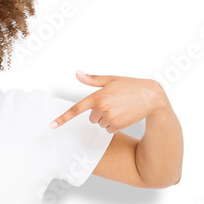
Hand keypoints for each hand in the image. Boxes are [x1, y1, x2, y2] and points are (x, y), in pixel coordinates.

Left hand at [49, 71, 165, 132]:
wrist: (151, 97)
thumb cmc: (131, 86)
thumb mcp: (111, 79)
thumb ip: (93, 80)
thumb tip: (77, 73)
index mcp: (98, 95)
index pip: (76, 109)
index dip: (63, 118)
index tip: (52, 125)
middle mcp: (102, 108)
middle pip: (91, 118)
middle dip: (99, 113)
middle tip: (114, 104)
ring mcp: (109, 118)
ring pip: (100, 124)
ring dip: (107, 119)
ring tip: (121, 109)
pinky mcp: (117, 126)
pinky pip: (108, 130)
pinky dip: (114, 125)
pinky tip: (124, 116)